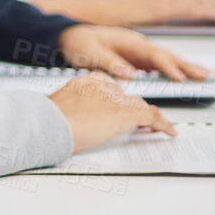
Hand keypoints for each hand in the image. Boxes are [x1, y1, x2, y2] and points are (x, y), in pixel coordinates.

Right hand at [48, 73, 176, 151]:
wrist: (48, 124)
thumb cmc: (45, 122)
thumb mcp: (54, 111)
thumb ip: (64, 112)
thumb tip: (60, 123)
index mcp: (82, 83)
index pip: (107, 83)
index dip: (116, 94)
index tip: (119, 101)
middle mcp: (100, 87)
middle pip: (125, 95)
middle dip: (133, 106)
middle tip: (139, 117)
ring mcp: (113, 99)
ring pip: (139, 105)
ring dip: (148, 116)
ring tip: (157, 126)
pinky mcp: (124, 113)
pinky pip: (151, 116)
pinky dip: (163, 124)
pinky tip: (170, 132)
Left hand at [57, 25, 211, 81]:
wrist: (69, 36)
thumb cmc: (79, 42)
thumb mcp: (89, 53)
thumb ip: (109, 63)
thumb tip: (129, 74)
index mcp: (128, 41)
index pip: (153, 54)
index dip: (168, 66)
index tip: (180, 77)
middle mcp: (137, 45)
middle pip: (166, 55)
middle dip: (187, 65)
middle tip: (206, 75)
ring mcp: (139, 52)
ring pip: (166, 59)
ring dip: (185, 67)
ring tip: (205, 75)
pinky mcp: (137, 59)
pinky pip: (159, 66)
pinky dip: (174, 70)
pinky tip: (185, 77)